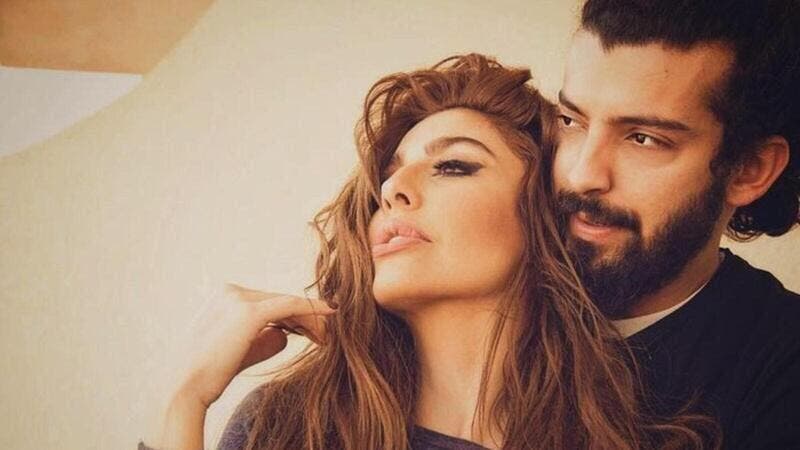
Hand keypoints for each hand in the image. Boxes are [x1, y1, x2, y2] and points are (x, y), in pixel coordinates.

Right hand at [174, 283, 335, 407]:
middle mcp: (230, 291)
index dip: (293, 317)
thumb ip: (263, 337)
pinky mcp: (249, 312)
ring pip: (287, 303)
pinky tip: (329, 313)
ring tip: (326, 337)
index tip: (312, 333)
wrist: (186, 387)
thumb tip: (286, 333)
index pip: (268, 303)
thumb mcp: (240, 350)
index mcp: (224, 297)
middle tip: (324, 336)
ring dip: (310, 318)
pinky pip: (289, 306)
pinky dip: (311, 309)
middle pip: (279, 301)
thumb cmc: (210, 375)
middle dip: (304, 318)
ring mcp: (238, 298)